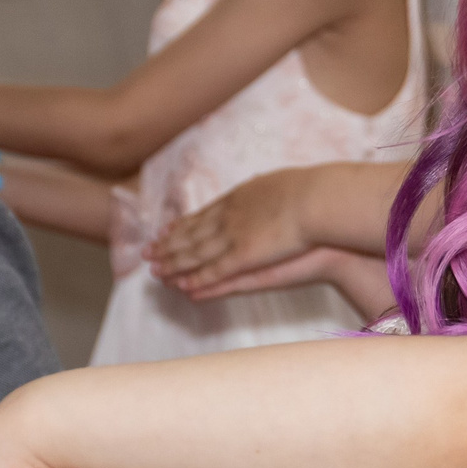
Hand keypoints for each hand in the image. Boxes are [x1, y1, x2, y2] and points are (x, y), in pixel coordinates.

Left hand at [146, 168, 314, 299]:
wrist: (320, 200)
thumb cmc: (311, 191)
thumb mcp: (283, 183)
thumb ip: (268, 188)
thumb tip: (264, 181)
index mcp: (239, 198)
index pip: (203, 214)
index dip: (182, 224)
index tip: (166, 229)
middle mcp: (229, 216)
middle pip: (190, 234)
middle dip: (167, 245)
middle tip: (147, 251)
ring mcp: (234, 236)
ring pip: (194, 255)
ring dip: (173, 264)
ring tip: (154, 273)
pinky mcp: (244, 256)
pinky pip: (214, 272)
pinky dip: (197, 279)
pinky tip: (182, 286)